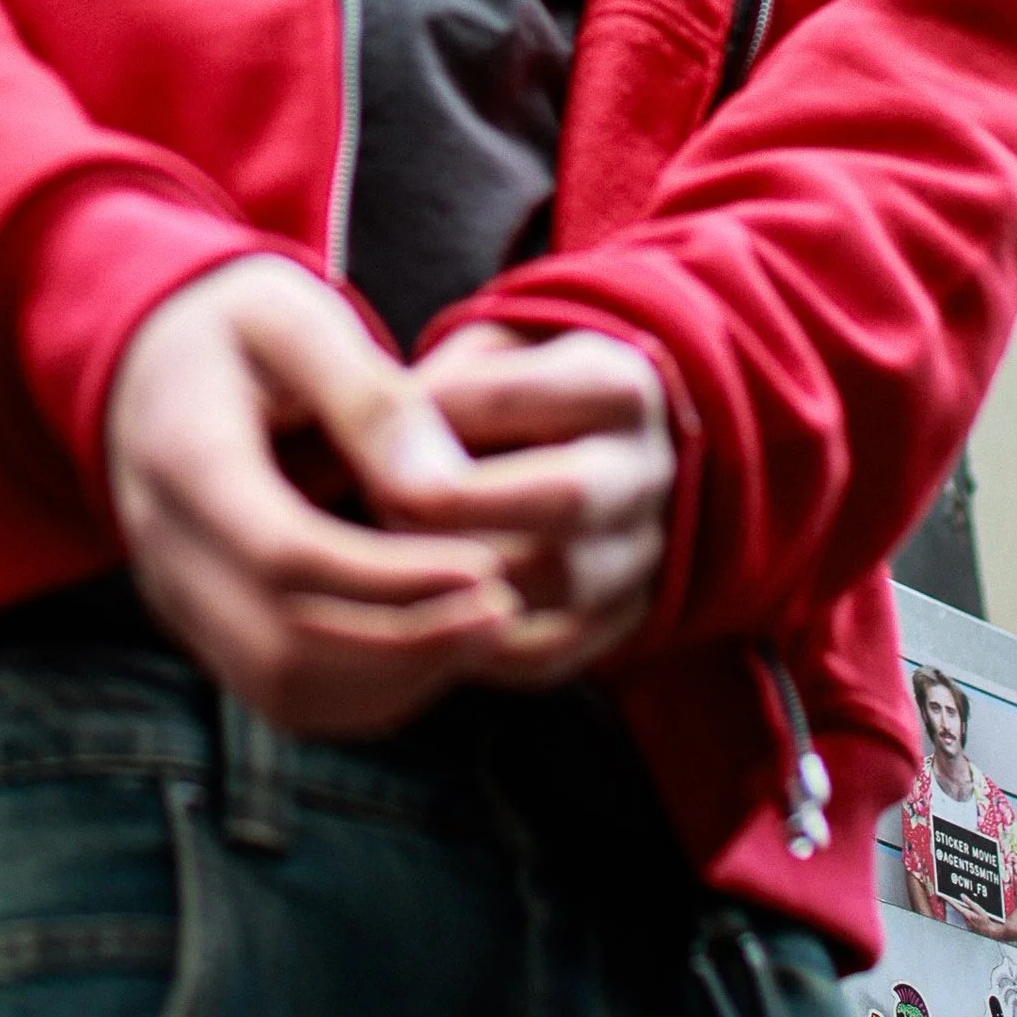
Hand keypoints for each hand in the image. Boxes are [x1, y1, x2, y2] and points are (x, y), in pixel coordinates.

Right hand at [104, 258, 523, 736]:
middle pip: (284, 646)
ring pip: (285, 691)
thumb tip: (443, 492)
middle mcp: (165, 549)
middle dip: (408, 645)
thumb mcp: (296, 316)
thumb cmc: (235, 326)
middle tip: (505, 607)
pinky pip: (284, 696)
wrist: (149, 363)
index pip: (286, 555)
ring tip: (485, 627)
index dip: (393, 579)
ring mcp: (177, 600)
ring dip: (396, 679)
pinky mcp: (204, 630)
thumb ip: (369, 398)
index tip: (490, 568)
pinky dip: (368, 691)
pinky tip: (438, 643)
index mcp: (184, 459)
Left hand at [397, 323, 674, 689]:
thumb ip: (429, 400)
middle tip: (382, 503)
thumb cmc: (496, 400)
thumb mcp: (471, 364)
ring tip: (391, 553)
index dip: (433, 414)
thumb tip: (388, 470)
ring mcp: (643, 554)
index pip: (523, 395)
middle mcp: (650, 472)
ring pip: (559, 581)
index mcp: (621, 384)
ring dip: (461, 572)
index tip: (366, 428)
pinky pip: (546, 652)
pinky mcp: (617, 623)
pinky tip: (420, 610)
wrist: (566, 456)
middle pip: (570, 495)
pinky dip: (471, 640)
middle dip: (459, 505)